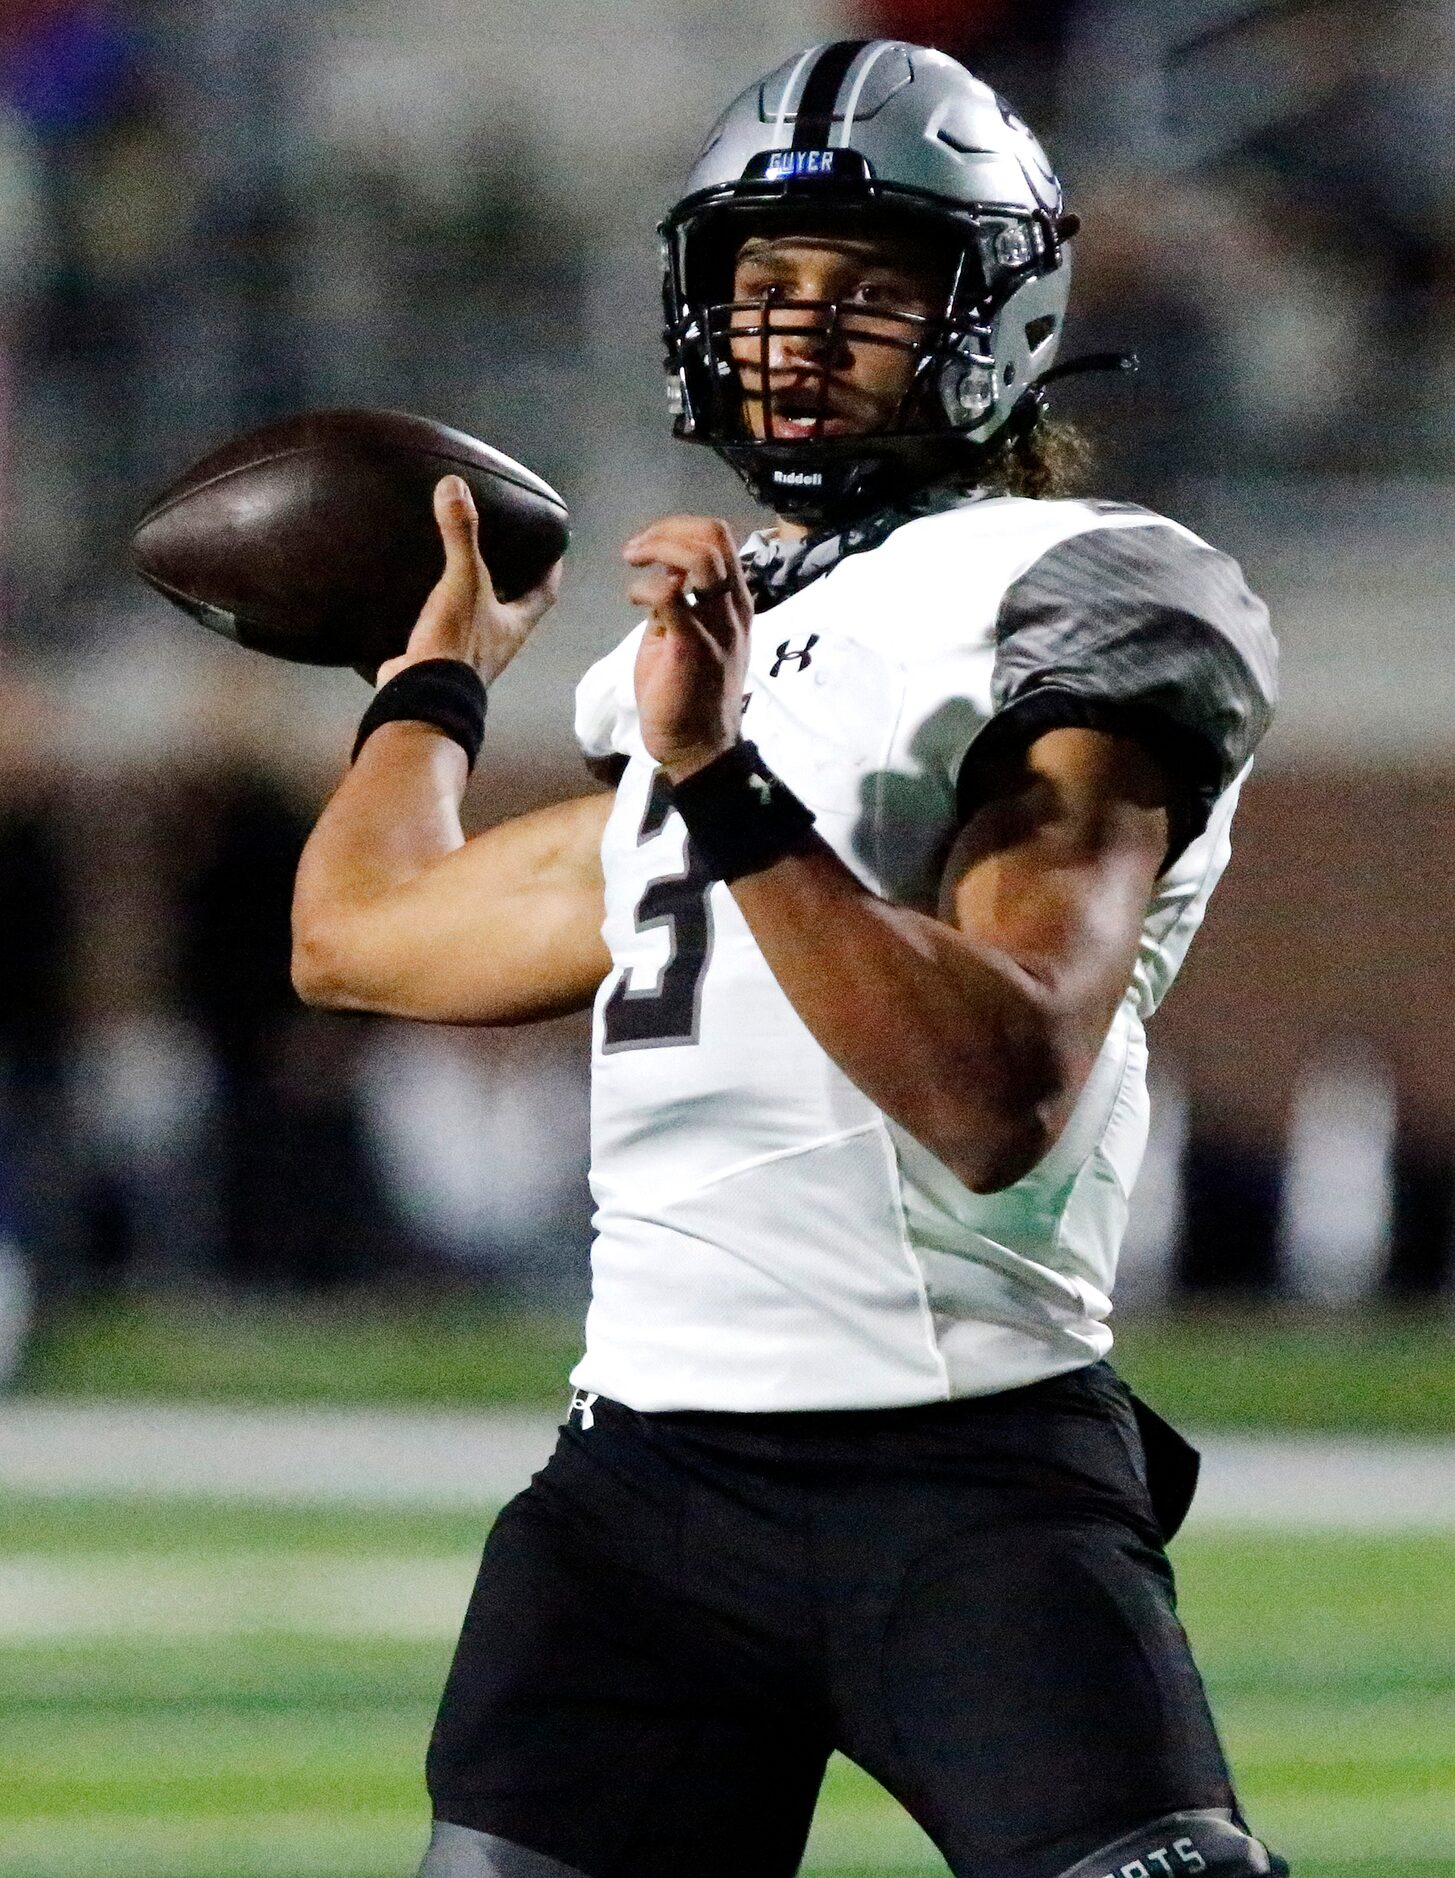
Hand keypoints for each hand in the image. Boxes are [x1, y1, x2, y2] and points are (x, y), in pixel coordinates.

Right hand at [374, 476, 562, 688]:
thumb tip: (454, 485)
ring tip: (464, 563)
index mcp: (517, 624)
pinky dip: (441, 609)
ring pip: (481, 617)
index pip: (546, 591)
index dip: (552, 567)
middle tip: (505, 548)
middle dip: (513, 578)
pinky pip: (447, 627)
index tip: (554, 544)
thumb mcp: (463, 581)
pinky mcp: (440, 658)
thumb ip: (461, 535)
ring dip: (475, 595)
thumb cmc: (457, 642)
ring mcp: (471, 654)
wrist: (420, 696)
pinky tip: (425, 592)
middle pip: (515, 604)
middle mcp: (500, 640)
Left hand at [623, 516, 752, 779]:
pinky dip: (646, 587)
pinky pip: (672, 596)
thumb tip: (665, 571)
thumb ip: (681, 603)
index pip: (720, 539)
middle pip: (713, 536)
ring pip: (700, 557)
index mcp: (736, 604)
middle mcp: (734, 609)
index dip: (679, 528)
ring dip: (659, 548)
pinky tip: (633, 598)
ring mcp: (718, 627)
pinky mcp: (693, 647)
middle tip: (635, 551)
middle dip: (665, 531)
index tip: (647, 545)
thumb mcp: (688, 637)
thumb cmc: (688, 696)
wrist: (698, 748)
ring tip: (633, 561)